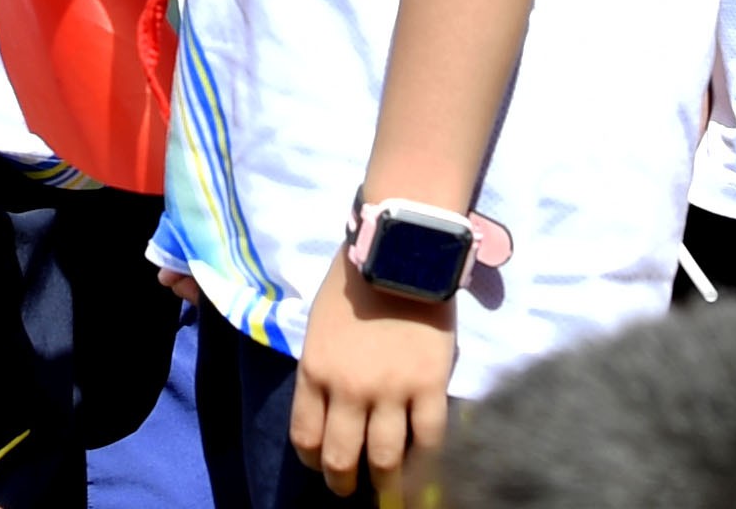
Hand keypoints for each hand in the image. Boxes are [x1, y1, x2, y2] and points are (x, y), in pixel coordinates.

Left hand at [290, 264, 458, 492]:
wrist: (400, 252)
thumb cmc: (355, 281)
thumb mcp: (320, 327)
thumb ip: (324, 370)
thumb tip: (333, 409)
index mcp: (315, 372)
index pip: (306, 438)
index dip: (314, 461)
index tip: (323, 464)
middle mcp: (347, 390)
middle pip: (340, 459)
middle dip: (344, 482)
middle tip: (353, 486)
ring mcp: (390, 391)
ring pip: (384, 460)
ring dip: (385, 482)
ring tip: (389, 486)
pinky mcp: (429, 386)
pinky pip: (428, 440)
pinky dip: (425, 461)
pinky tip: (422, 464)